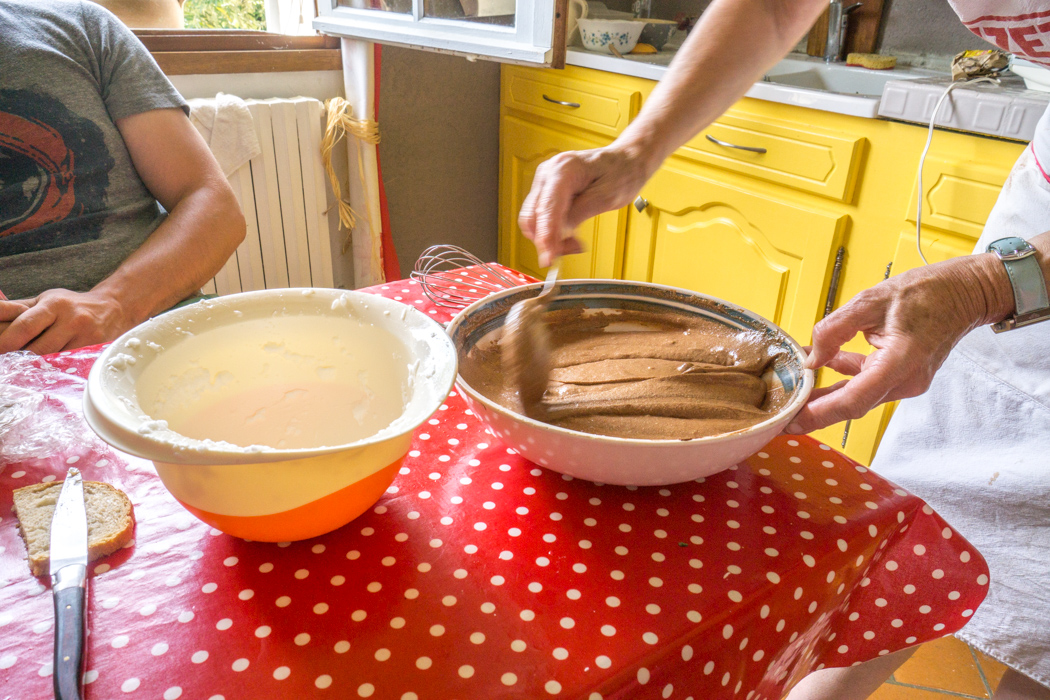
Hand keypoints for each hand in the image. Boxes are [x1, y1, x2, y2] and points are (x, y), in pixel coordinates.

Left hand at [0, 289, 130, 354]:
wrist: (114, 309)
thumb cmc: (72, 306)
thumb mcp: (44, 301)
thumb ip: (16, 310)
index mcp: (54, 305)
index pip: (25, 325)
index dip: (6, 341)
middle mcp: (72, 320)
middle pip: (38, 349)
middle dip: (20, 356)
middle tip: (11, 360)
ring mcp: (87, 337)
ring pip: (53, 360)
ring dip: (38, 363)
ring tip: (34, 360)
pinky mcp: (96, 351)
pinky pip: (69, 366)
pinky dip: (57, 368)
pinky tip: (54, 364)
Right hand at [519, 145, 650, 266]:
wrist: (625, 161)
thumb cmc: (621, 172)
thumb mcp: (607, 197)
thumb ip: (581, 214)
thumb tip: (561, 233)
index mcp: (562, 170)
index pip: (546, 209)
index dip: (545, 237)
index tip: (548, 259)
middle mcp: (547, 173)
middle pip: (533, 217)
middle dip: (548, 240)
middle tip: (573, 248)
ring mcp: (545, 182)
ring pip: (534, 221)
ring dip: (550, 238)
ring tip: (575, 242)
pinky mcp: (547, 191)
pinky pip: (541, 217)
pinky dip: (552, 231)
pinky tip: (569, 234)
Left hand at [786, 253, 1013, 433]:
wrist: (963, 293)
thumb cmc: (925, 293)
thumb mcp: (869, 301)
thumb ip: (834, 330)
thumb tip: (812, 358)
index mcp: (900, 362)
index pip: (854, 399)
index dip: (820, 414)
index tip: (792, 421)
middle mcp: (905, 381)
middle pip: (852, 403)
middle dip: (815, 411)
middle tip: (781, 415)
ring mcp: (906, 382)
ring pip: (857, 395)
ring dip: (825, 394)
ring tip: (792, 392)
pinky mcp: (902, 376)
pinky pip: (866, 383)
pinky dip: (842, 378)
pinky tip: (818, 367)